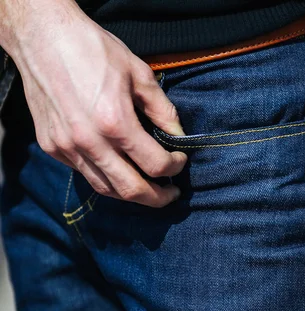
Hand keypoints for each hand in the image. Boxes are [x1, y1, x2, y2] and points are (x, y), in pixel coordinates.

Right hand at [7, 2, 186, 206]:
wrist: (42, 36)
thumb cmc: (92, 49)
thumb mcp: (139, 74)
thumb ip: (162, 110)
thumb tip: (179, 135)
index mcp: (115, 123)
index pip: (155, 165)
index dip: (175, 167)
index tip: (181, 160)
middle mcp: (89, 142)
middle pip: (131, 190)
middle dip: (157, 198)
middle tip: (171, 194)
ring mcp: (67, 147)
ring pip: (105, 188)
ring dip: (131, 193)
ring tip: (148, 188)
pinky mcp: (52, 146)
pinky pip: (84, 173)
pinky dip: (106, 177)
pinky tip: (119, 169)